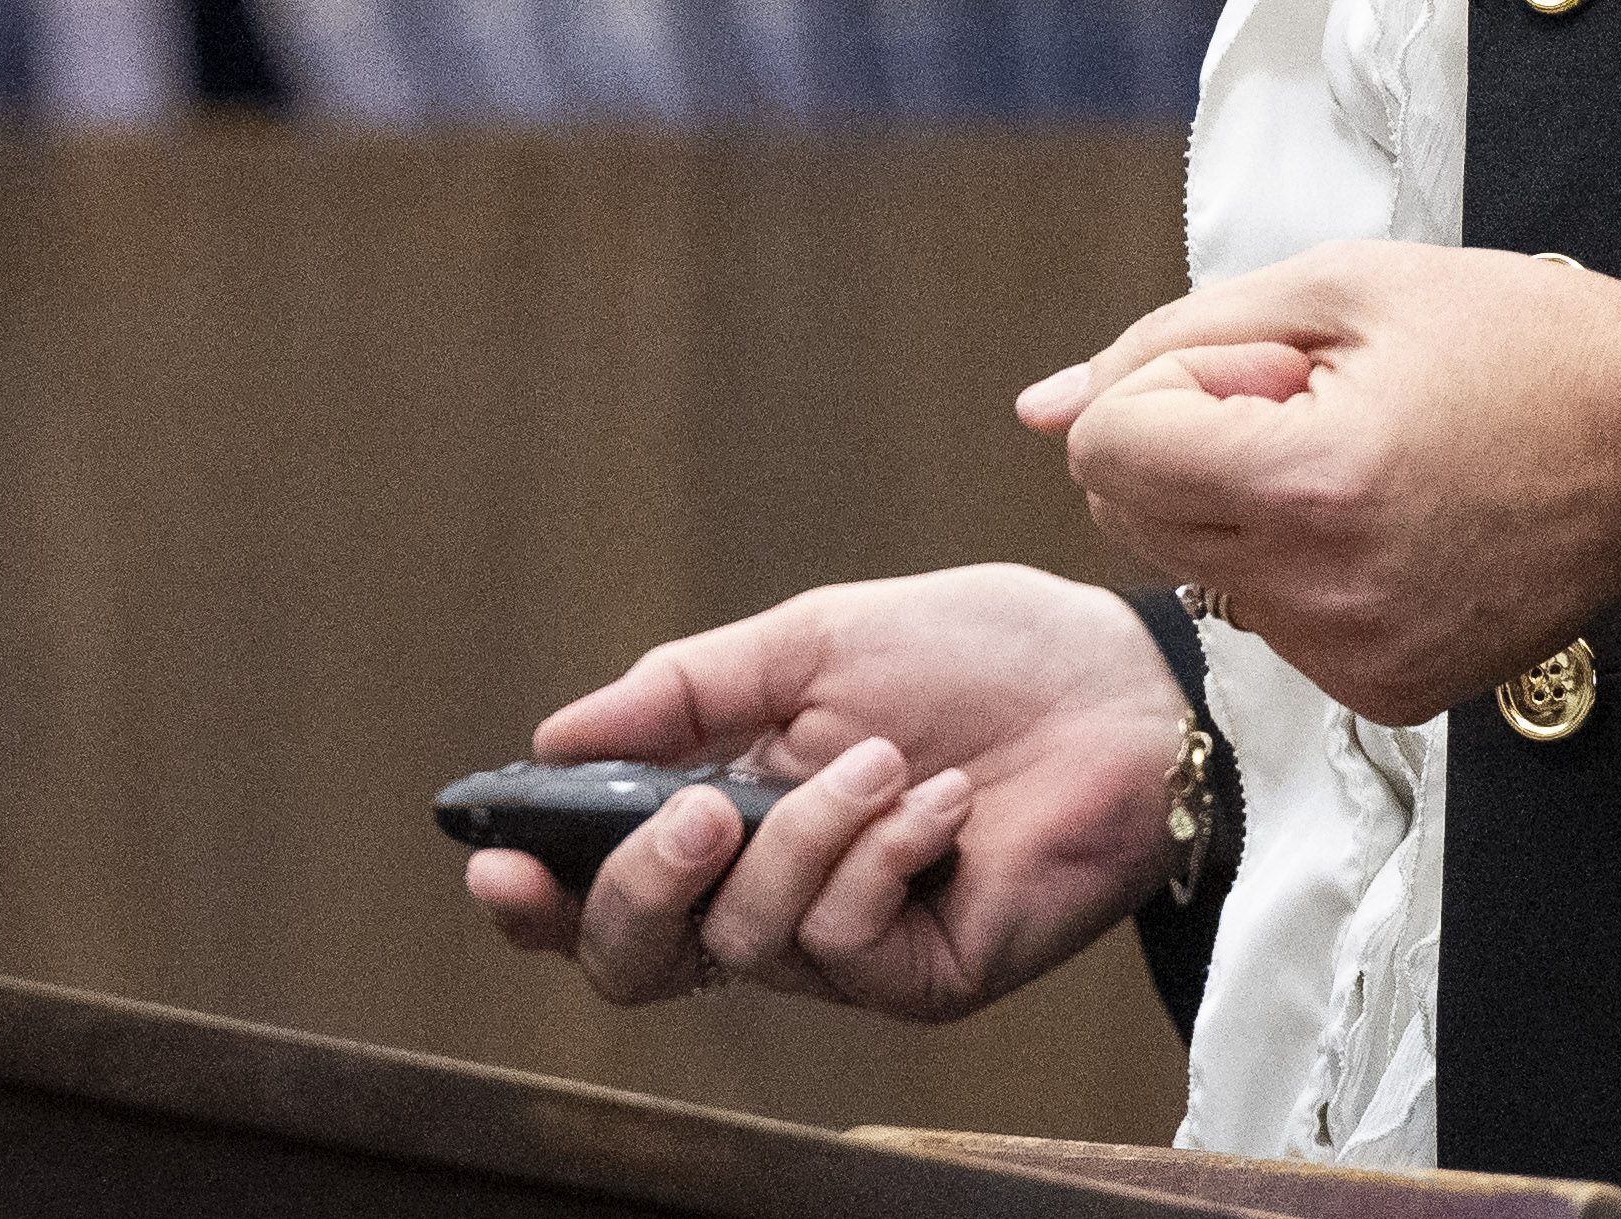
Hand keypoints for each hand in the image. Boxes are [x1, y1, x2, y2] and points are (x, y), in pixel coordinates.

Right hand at [457, 564, 1186, 1022]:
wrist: (1125, 685)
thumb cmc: (982, 653)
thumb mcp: (814, 641)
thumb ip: (685, 691)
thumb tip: (555, 735)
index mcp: (732, 818)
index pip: (605, 890)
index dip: (538, 897)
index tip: (495, 865)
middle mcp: (774, 895)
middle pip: (640, 958)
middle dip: (639, 889)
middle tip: (695, 815)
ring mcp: (847, 947)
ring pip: (744, 941)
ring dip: (804, 836)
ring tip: (880, 760)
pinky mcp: (921, 978)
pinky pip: (844, 944)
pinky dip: (880, 855)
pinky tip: (941, 801)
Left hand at [1019, 242, 1620, 728]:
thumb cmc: (1521, 344)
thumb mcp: (1343, 285)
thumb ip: (1174, 338)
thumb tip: (1043, 407)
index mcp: (1308, 486)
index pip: (1107, 448)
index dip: (1168, 383)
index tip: (1268, 364)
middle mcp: (1320, 597)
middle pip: (1129, 516)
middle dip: (1189, 439)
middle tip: (1315, 401)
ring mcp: (1353, 661)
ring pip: (1192, 570)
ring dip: (1238, 503)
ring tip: (1363, 456)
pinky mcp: (1384, 696)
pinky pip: (1268, 620)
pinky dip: (1294, 563)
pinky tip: (1386, 518)